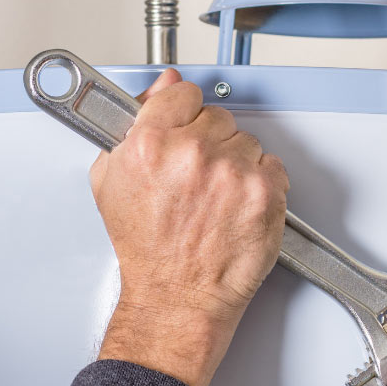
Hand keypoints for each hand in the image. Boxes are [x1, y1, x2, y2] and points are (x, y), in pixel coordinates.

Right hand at [90, 70, 289, 385]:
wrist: (178, 296)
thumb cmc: (148, 251)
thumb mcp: (112, 181)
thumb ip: (133, 127)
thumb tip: (161, 89)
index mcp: (151, 143)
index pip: (183, 93)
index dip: (185, 114)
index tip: (187, 128)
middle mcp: (193, 153)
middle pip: (217, 119)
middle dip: (210, 143)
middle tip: (200, 178)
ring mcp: (233, 173)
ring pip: (247, 143)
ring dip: (238, 165)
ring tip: (219, 198)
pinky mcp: (265, 193)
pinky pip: (274, 167)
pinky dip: (263, 184)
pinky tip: (240, 207)